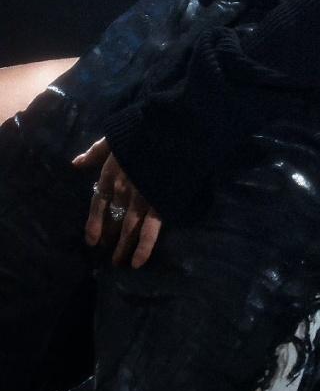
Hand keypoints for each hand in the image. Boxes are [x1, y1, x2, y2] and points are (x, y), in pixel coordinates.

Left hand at [72, 137, 161, 267]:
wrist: (172, 127)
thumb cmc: (143, 129)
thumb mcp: (115, 136)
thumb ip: (96, 152)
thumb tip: (76, 163)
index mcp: (111, 173)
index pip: (98, 203)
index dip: (94, 222)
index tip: (91, 240)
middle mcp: (123, 190)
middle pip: (114, 219)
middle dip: (111, 238)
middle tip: (109, 256)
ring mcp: (141, 198)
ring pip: (129, 228)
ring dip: (124, 247)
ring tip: (120, 263)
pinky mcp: (160, 202)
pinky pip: (150, 230)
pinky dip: (143, 247)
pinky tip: (138, 262)